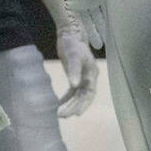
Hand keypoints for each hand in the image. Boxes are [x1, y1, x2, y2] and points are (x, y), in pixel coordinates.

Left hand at [42, 0, 99, 116]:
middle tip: (62, 116)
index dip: (84, 104)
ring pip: (77, 96)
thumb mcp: (72, 57)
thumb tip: (74, 86)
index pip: (90, 94)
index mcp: (92, 74)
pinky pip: (72, 91)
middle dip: (74, 107)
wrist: (70, 34)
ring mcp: (83, 77)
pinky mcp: (75, 76)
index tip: (76, 114)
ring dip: (69, 104)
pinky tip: (57, 104)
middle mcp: (89, 77)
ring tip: (59, 114)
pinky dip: (65, 98)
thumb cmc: (72, 44)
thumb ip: (73, 71)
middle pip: (83, 97)